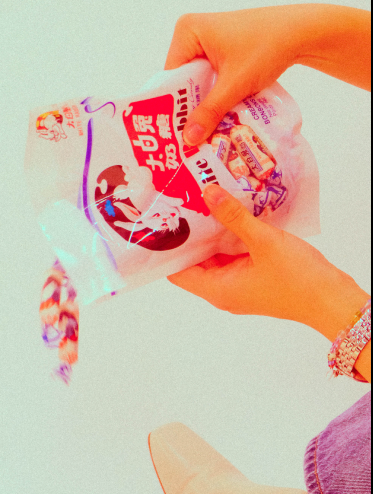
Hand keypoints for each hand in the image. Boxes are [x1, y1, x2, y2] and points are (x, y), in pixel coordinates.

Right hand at [166, 5, 370, 145]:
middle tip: (187, 142)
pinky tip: (216, 117)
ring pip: (196, 83)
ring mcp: (205, 42)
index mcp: (187, 31)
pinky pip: (208, 79)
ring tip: (201, 135)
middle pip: (181, 81)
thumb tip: (188, 139)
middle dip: (188, 109)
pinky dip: (213, 97)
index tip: (174, 135)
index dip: (173, 107)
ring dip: (202, 106)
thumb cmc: (267, 47)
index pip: (170, 78)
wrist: (300, 32)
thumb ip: (210, 111)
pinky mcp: (219, 51)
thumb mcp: (235, 84)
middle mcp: (191, 34)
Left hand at [167, 184, 368, 341]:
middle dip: (190, 236)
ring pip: (216, 259)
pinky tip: (231, 215)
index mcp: (217, 289)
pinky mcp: (254, 279)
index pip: (177, 272)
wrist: (331, 299)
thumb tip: (208, 194)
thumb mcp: (263, 241)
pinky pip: (234, 258)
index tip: (162, 223)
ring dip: (212, 235)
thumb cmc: (297, 278)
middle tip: (183, 204)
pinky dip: (230, 239)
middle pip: (195, 263)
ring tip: (204, 203)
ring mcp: (239, 286)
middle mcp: (223, 291)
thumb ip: (234, 217)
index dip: (168, 250)